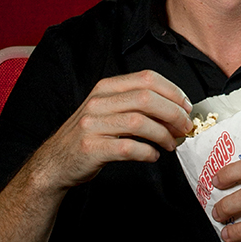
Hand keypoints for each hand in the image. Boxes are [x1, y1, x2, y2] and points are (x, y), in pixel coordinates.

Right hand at [35, 69, 193, 192]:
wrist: (55, 163)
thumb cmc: (88, 137)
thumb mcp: (106, 110)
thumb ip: (134, 104)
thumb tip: (174, 108)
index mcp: (105, 88)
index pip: (147, 78)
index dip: (173, 91)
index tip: (186, 107)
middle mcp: (98, 102)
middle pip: (147, 98)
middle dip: (174, 113)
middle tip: (185, 128)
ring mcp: (93, 125)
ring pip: (140, 122)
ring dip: (163, 135)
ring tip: (171, 144)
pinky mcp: (92, 148)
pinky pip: (129, 148)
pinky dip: (147, 152)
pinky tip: (153, 156)